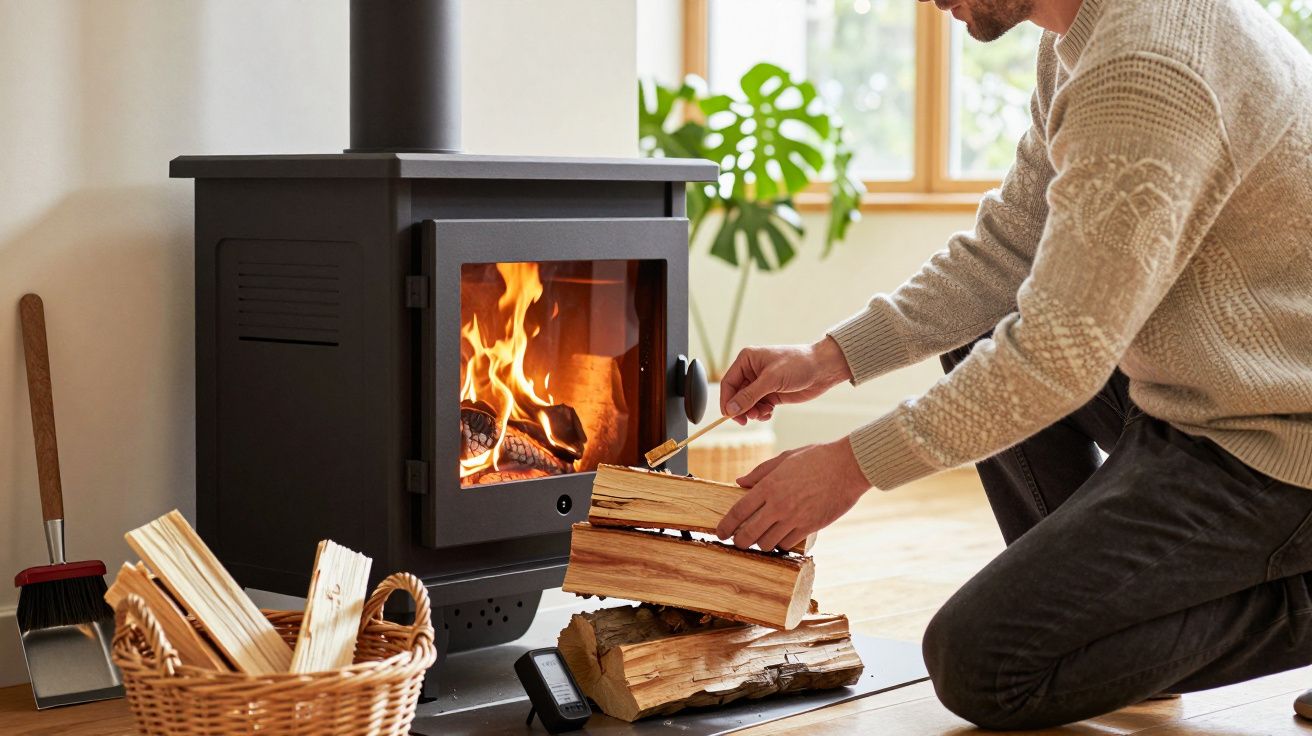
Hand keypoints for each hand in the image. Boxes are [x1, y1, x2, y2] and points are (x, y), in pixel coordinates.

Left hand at [715, 439, 870, 551]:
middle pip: (749, 533)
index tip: (721, 533)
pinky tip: (780, 539)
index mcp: (769, 485)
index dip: (726, 525)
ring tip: (760, 540)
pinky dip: (780, 544)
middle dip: (739, 542)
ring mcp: (794, 518)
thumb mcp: (785, 458)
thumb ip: (760, 472)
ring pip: (767, 543)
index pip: (739, 510)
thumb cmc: (817, 458)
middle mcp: (778, 504)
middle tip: (737, 543)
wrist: (848, 467)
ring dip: (761, 544)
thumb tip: (740, 482)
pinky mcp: (809, 527)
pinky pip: (787, 544)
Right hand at [720, 337, 852, 423]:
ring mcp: (762, 384)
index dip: (727, 400)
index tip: (730, 416)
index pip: (728, 383)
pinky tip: (769, 413)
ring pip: (747, 404)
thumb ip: (750, 395)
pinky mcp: (771, 394)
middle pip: (736, 395)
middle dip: (742, 408)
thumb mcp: (771, 380)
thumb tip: (731, 409)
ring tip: (763, 413)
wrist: (822, 369)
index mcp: (747, 360)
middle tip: (748, 419)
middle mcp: (752, 371)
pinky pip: (759, 407)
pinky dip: (761, 413)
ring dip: (752, 412)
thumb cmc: (798, 365)